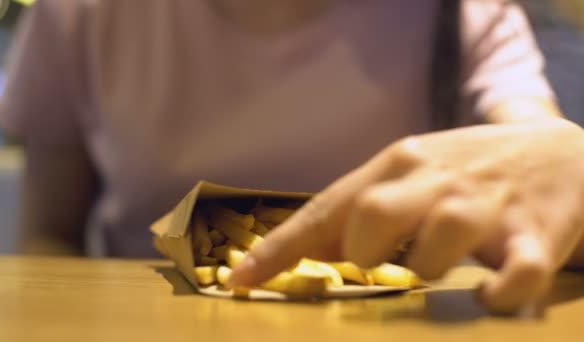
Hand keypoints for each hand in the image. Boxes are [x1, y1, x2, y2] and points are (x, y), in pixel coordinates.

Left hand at [229, 118, 583, 312]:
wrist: (556, 150)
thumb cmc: (464, 169)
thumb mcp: (408, 173)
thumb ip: (358, 207)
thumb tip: (297, 249)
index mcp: (397, 163)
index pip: (328, 207)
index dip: (281, 246)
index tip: (240, 278)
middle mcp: (435, 179)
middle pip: (371, 216)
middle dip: (362, 253)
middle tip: (379, 262)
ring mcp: (486, 207)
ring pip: (435, 246)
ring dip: (427, 270)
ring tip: (442, 263)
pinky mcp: (537, 235)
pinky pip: (512, 277)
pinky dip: (496, 296)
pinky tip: (489, 293)